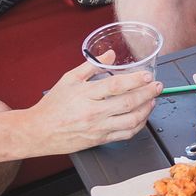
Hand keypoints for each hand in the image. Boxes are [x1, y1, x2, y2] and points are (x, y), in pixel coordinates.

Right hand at [33, 58, 160, 150]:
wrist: (38, 131)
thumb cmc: (52, 106)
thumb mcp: (69, 79)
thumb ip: (91, 66)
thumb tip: (110, 55)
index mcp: (86, 94)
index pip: (116, 85)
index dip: (135, 80)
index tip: (147, 76)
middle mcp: (93, 112)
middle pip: (128, 103)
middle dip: (147, 94)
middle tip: (157, 86)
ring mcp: (98, 128)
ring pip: (130, 121)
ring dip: (146, 110)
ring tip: (152, 100)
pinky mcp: (100, 140)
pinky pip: (125, 134)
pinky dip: (138, 126)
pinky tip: (142, 117)